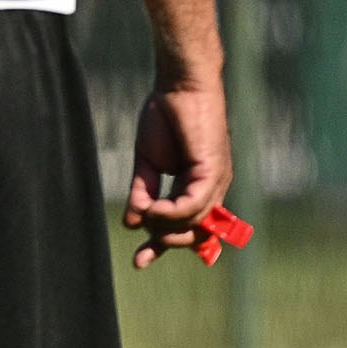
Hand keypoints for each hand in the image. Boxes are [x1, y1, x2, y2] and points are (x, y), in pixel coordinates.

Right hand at [123, 81, 232, 269]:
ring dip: (163, 226)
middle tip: (142, 247)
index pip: (189, 227)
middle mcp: (212, 187)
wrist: (178, 86)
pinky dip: (170, 213)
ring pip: (194, 222)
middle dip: (164, 243)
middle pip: (194, 232)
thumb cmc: (164, 117)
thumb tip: (131, 223)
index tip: (139, 261)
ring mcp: (215, 180)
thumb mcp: (148, 163)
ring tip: (144, 213)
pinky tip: (151, 210)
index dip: (164, 246)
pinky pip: (194, 205)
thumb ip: (142, 192)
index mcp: (197, 186)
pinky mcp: (212, 170)